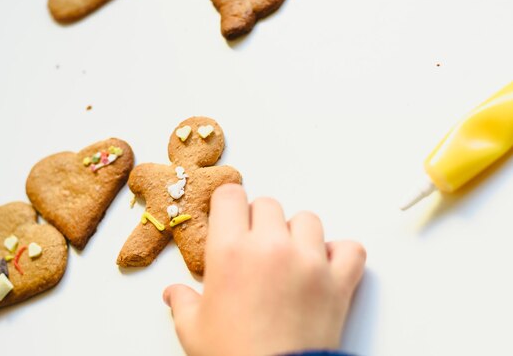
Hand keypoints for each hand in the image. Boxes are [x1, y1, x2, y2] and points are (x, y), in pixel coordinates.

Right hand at [163, 184, 365, 355]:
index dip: (228, 204)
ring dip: (297, 233)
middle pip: (268, 204)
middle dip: (259, 221)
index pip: (231, 195)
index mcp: (230, 251)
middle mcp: (270, 246)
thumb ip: (182, 302)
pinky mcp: (338, 281)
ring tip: (289, 258)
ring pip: (308, 219)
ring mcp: (308, 261)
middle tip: (254, 248)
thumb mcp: (194, 329)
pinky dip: (341, 254)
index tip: (229, 217)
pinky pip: (351, 248)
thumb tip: (174, 294)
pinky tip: (325, 266)